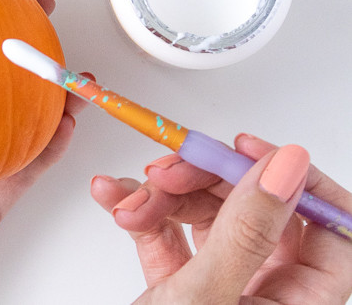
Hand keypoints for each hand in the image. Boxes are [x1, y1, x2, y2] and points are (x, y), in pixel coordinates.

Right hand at [91, 134, 351, 303]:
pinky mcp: (181, 282)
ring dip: (160, 195)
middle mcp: (267, 291)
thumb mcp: (206, 298)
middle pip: (254, 207)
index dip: (296, 181)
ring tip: (129, 198)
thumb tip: (288, 165)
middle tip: (169, 169)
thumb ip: (248, 231)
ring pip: (205, 214)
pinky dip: (140, 211)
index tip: (248, 152)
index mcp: (300, 302)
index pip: (332, 226)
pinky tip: (112, 198)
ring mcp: (223, 284)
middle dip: (202, 181)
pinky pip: (168, 232)